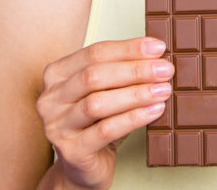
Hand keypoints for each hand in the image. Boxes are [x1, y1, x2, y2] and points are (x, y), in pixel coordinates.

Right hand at [36, 37, 173, 188]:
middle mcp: (50, 98)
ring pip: (98, 103)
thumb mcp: (106, 92)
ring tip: (163, 90)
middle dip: (135, 70)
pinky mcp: (71, 151)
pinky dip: (133, 118)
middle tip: (165, 69)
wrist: (84, 167)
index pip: (94, 53)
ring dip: (136, 94)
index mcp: (57, 75)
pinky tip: (155, 111)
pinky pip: (106, 130)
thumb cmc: (97, 123)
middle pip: (94, 76)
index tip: (158, 47)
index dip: (128, 48)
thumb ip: (121, 72)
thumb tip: (157, 55)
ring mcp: (56, 126)